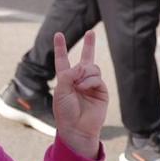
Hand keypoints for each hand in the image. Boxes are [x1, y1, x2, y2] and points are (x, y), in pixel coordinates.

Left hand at [51, 30, 108, 159]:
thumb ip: (69, 74)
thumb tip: (83, 66)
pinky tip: (84, 88)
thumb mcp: (61, 90)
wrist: (77, 128)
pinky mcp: (101, 91)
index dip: (60, 47)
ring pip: (91, 67)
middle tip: (90, 32)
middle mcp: (79, 80)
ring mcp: (91, 85)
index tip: (58, 34)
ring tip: (79, 85)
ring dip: (84, 73)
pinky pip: (97, 77)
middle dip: (89, 45)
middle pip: (85, 59)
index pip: (63, 60)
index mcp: (65, 79)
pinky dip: (89, 81)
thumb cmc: (65, 111)